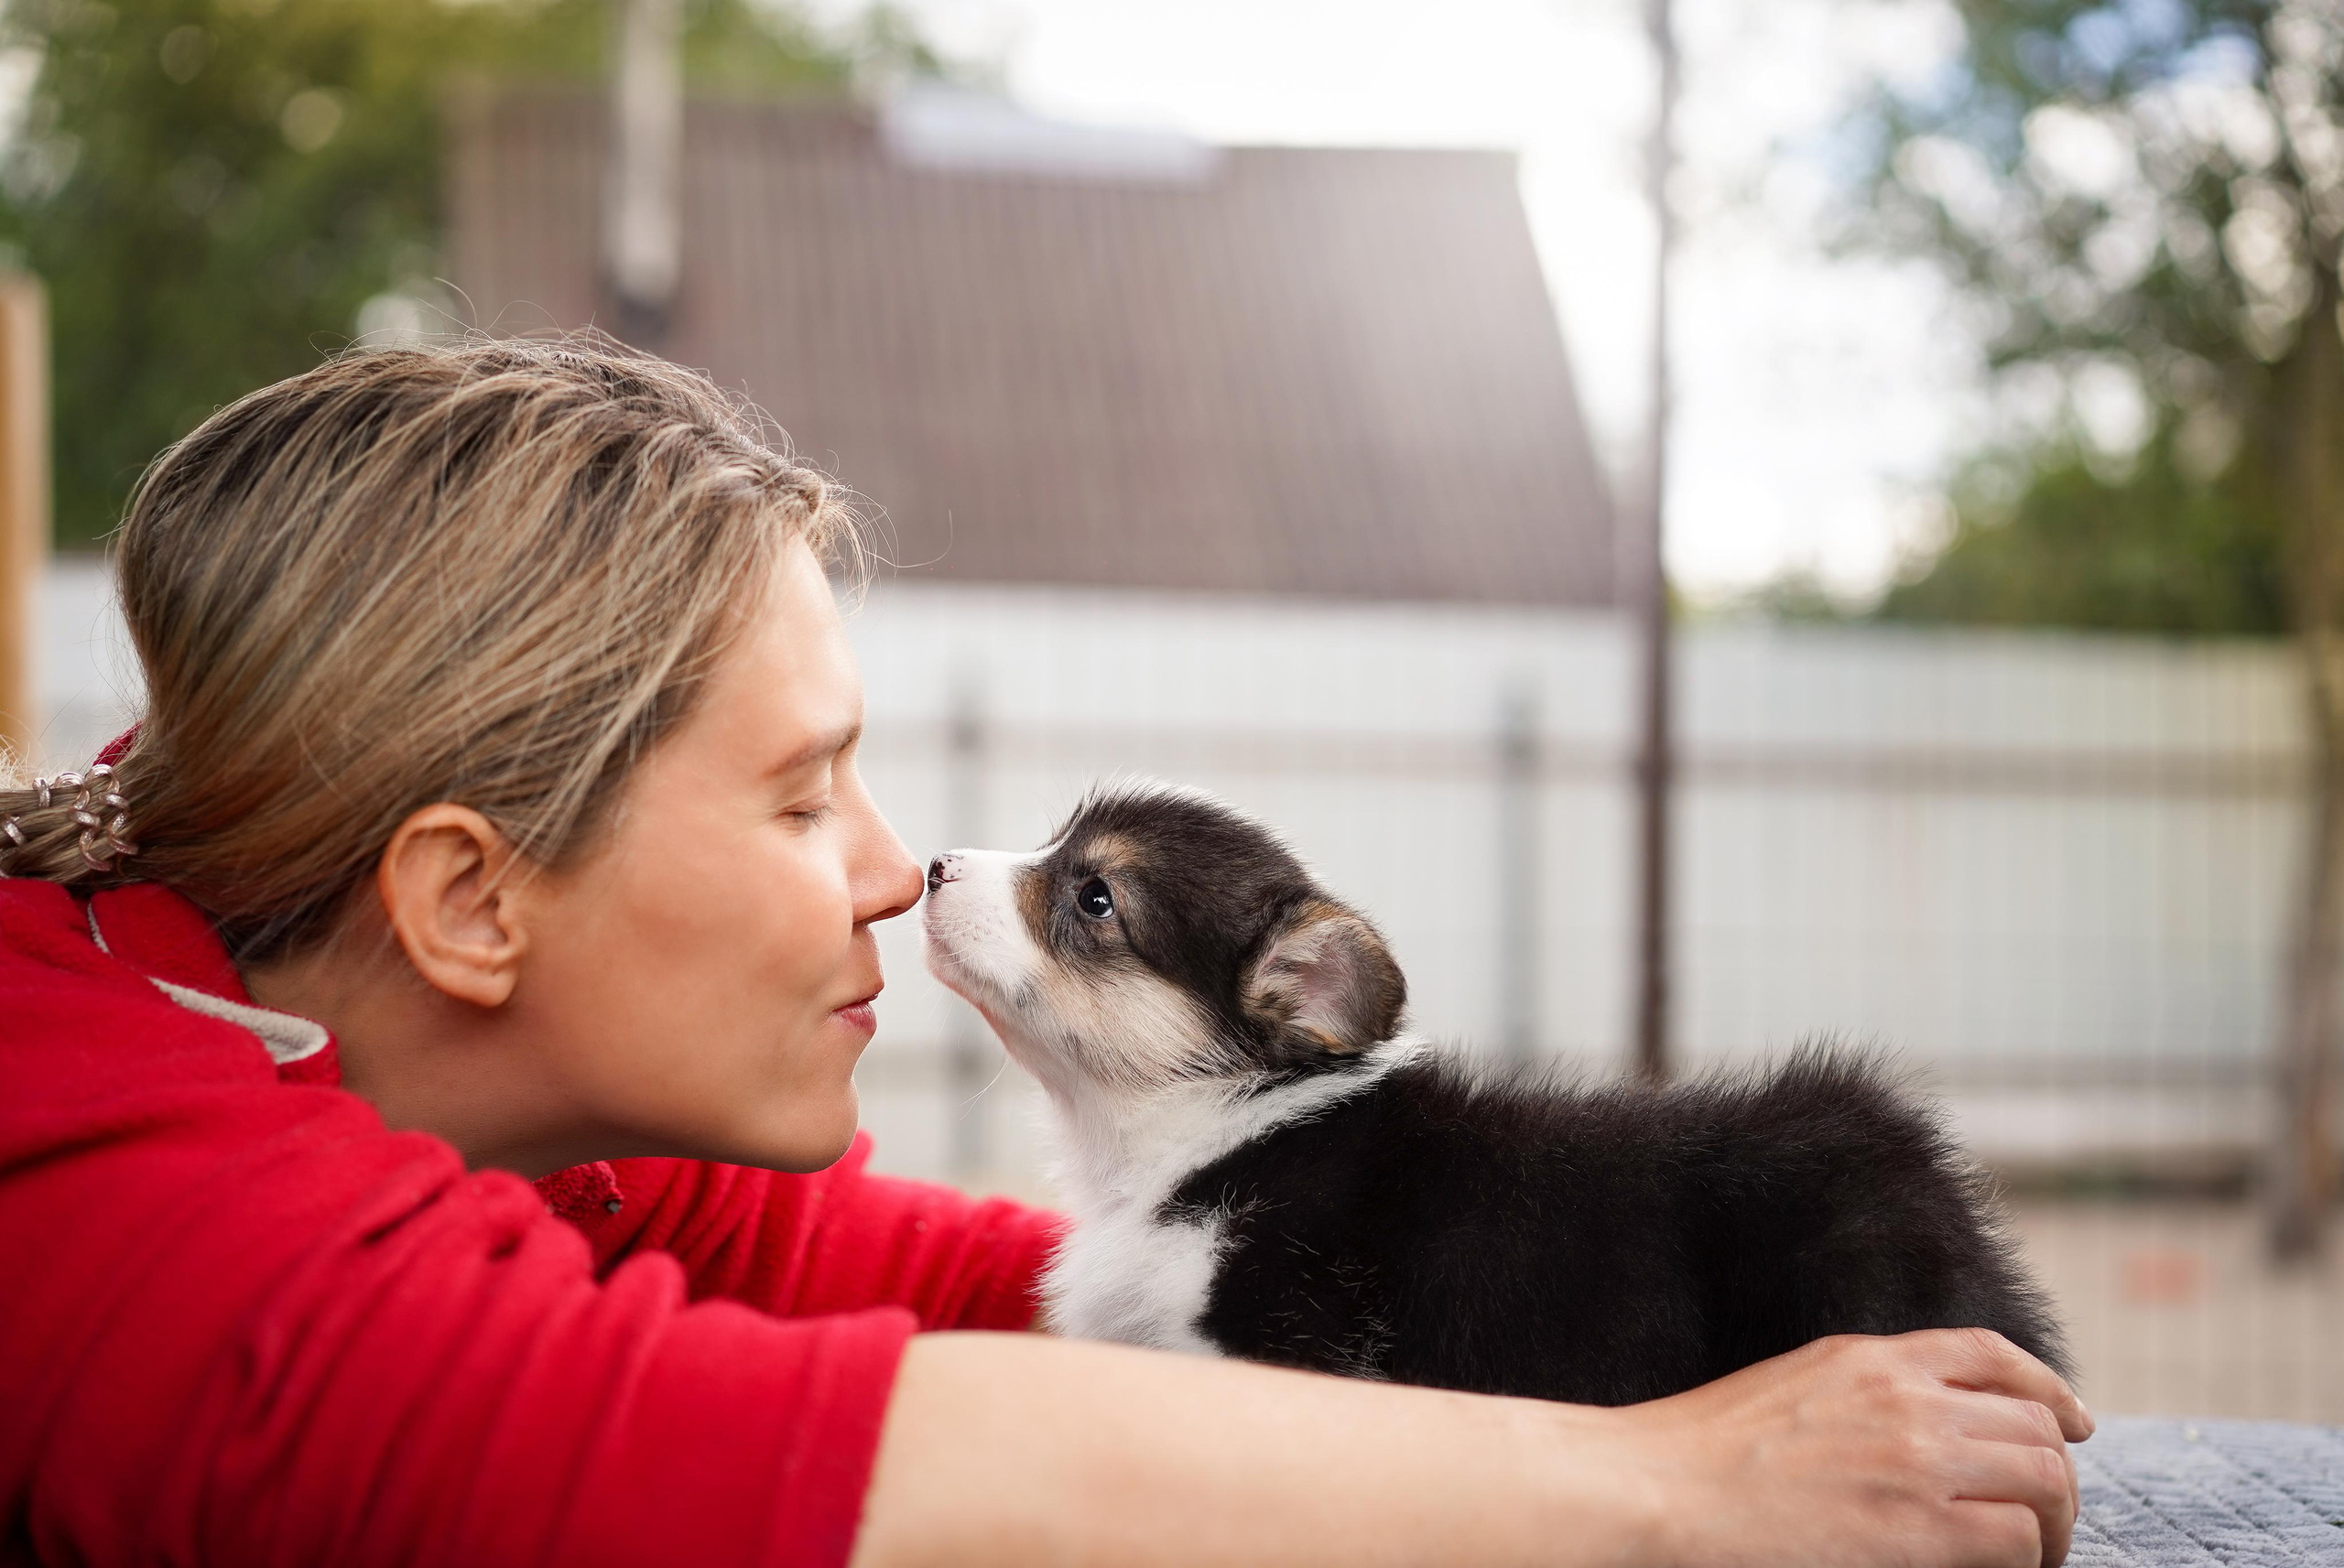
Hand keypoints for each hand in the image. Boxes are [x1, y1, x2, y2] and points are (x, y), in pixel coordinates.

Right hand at [1612, 1329, 2092, 1567]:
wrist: (1661, 1488)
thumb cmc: (1702, 1454)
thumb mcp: (1791, 1388)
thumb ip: (1858, 1394)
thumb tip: (1914, 1427)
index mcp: (1868, 1357)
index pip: (1991, 1353)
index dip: (2048, 1387)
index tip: (2072, 1423)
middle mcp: (1906, 1397)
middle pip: (2034, 1421)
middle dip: (2057, 1472)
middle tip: (2045, 1519)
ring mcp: (1916, 1460)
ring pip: (2047, 1478)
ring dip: (2055, 1523)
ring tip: (2035, 1555)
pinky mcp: (1920, 1530)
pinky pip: (2018, 1538)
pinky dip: (2026, 1559)